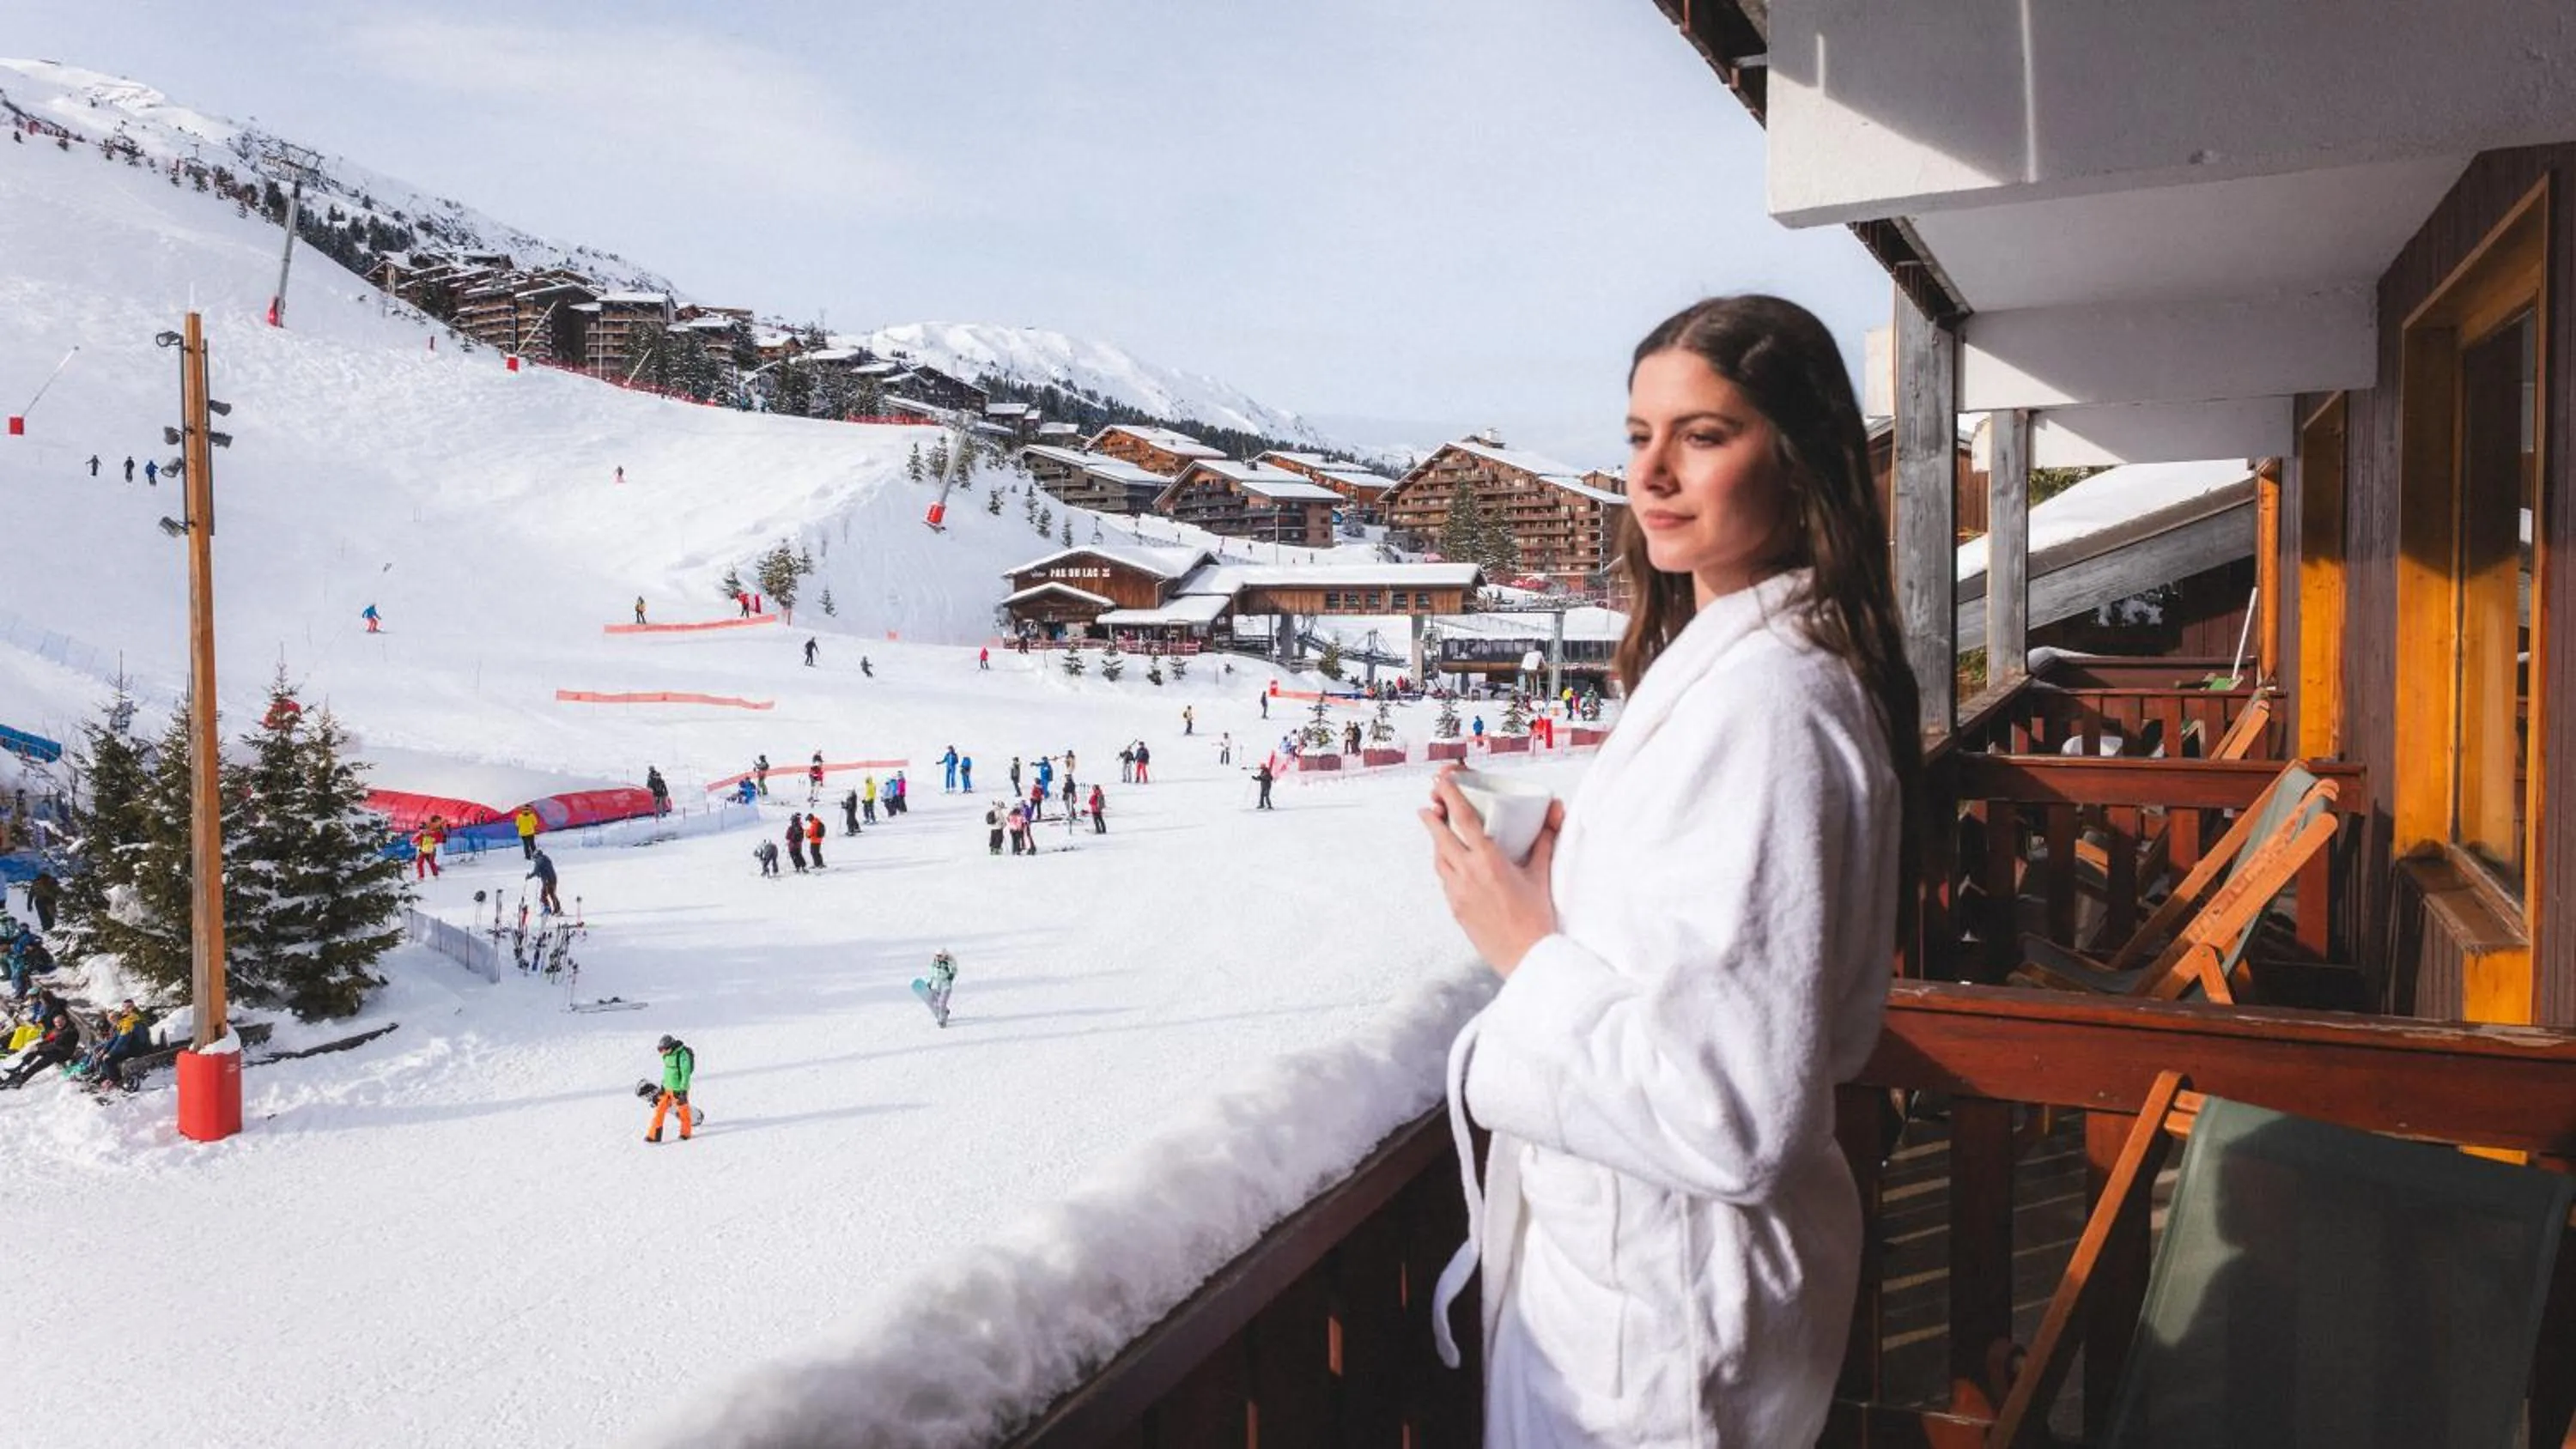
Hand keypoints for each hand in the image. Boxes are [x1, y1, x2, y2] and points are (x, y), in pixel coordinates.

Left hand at [1419, 767, 1562, 976]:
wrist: (1526, 956)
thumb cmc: (1536, 918)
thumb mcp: (1541, 874)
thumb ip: (1544, 841)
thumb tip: (1552, 814)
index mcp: (1488, 860)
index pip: (1462, 819)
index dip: (1450, 797)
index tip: (1441, 783)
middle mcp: (1467, 874)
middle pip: (1440, 837)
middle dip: (1432, 818)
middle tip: (1429, 805)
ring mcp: (1458, 893)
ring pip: (1439, 860)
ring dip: (1437, 843)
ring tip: (1440, 832)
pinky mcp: (1456, 910)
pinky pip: (1445, 881)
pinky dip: (1445, 867)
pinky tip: (1452, 865)